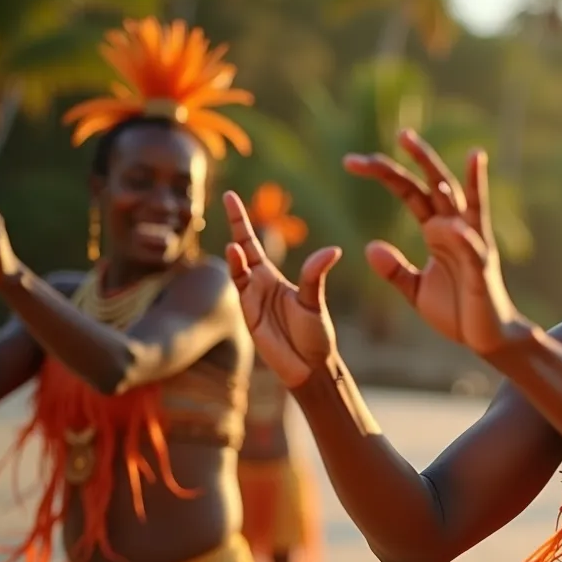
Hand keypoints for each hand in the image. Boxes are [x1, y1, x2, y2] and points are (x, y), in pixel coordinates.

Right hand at [223, 191, 342, 387]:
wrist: (308, 366)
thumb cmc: (315, 336)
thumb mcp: (314, 302)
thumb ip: (315, 276)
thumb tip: (333, 250)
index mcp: (275, 277)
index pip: (253, 242)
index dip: (242, 221)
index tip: (231, 197)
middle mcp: (260, 283)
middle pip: (244, 246)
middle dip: (236, 223)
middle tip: (228, 196)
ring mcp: (252, 297)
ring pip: (239, 266)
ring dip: (237, 253)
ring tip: (237, 243)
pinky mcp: (248, 312)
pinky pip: (239, 287)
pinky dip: (236, 270)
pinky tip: (236, 256)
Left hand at [345, 130, 523, 355]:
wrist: (487, 339)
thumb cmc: (457, 310)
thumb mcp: (415, 290)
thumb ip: (394, 269)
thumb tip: (369, 246)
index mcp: (438, 231)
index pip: (410, 192)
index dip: (385, 174)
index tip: (351, 161)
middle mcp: (457, 230)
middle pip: (438, 186)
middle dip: (422, 160)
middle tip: (402, 134)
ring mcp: (472, 246)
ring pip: (467, 206)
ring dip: (462, 183)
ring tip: (455, 162)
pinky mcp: (482, 270)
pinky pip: (471, 250)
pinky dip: (461, 237)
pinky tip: (450, 225)